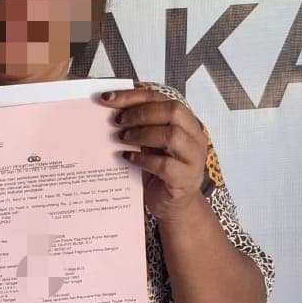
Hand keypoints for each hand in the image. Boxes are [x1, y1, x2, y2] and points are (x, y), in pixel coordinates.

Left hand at [100, 85, 207, 223]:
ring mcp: (193, 159)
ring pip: (172, 135)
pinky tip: (128, 159)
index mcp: (185, 122)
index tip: (108, 99)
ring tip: (123, 138)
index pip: (161, 99)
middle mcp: (194, 137)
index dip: (133, 96)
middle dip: (141, 113)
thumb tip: (110, 110)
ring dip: (142, 134)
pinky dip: (143, 159)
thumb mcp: (150, 144)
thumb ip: (140, 127)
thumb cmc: (159, 172)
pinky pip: (165, 165)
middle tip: (118, 121)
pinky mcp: (184, 180)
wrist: (172, 206)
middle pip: (172, 111)